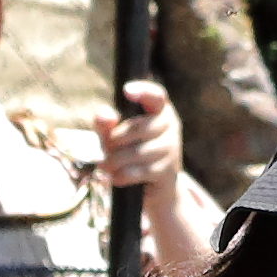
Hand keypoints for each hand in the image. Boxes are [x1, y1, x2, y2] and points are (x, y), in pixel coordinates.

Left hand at [98, 84, 182, 198]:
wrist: (153, 186)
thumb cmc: (130, 151)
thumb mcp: (113, 135)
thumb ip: (105, 123)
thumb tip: (106, 116)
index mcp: (160, 109)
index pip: (156, 95)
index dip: (143, 91)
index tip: (126, 90)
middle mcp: (171, 125)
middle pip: (138, 128)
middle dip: (115, 140)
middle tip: (104, 149)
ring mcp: (172, 148)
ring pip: (137, 152)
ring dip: (115, 161)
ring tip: (105, 166)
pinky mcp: (168, 171)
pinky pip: (139, 171)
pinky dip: (121, 175)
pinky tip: (115, 177)